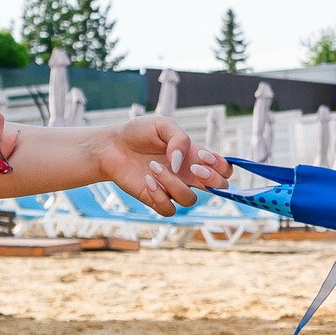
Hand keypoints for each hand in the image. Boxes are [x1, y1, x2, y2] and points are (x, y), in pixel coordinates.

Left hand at [95, 117, 229, 215]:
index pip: (224, 168)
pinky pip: (168, 209)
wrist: (111, 146)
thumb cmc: (138, 133)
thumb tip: (181, 163)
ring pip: (189, 200)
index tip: (204, 157)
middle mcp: (187, 174)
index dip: (222, 167)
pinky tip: (147, 180)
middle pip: (218, 188)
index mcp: (195, 156)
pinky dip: (159, 197)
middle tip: (193, 169)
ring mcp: (172, 188)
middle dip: (211, 180)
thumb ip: (179, 139)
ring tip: (154, 167)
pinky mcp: (155, 198)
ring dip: (174, 185)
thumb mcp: (163, 125)